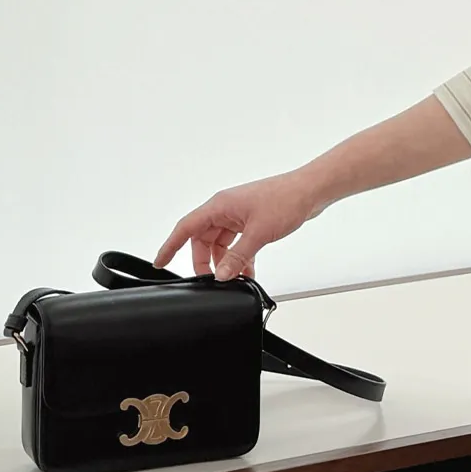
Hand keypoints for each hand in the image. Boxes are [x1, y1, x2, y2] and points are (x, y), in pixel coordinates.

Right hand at [153, 168, 323, 281]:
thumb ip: (237, 256)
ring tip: (236, 277)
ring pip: (220, 242)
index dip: (170, 246)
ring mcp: (239, 214)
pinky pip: (236, 241)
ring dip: (226, 261)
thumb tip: (222, 275)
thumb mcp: (258, 234)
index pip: (185, 228)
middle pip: (202, 239)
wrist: (311, 191)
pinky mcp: (251, 220)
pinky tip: (248, 269)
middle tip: (213, 280)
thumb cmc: (286, 199)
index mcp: (219, 205)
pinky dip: (239, 256)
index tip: (160, 262)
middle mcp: (225, 208)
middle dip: (206, 262)